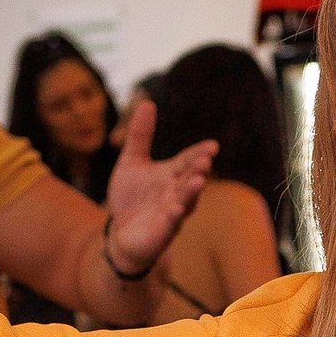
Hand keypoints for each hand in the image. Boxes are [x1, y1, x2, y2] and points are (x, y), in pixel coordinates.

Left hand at [105, 95, 217, 274]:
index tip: (213, 146)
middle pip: (190, 180)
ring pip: (185, 202)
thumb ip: (140, 136)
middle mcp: (176, 194)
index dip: (199, 153)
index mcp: (171, 175)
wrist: (122, 233)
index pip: (187, 161)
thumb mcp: (131, 162)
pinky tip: (177, 209)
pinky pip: (170, 224)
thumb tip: (147, 102)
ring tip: (199, 181)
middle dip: (198, 170)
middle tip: (206, 159)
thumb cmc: (131, 198)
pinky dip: (174, 216)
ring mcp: (171, 214)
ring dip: (192, 192)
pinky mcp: (162, 233)